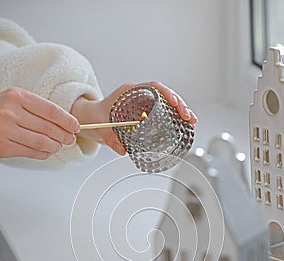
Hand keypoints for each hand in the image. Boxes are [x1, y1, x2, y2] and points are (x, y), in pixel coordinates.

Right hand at [0, 88, 79, 159]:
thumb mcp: (14, 101)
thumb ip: (36, 109)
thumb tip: (64, 122)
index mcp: (16, 96)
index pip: (51, 110)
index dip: (67, 120)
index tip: (75, 126)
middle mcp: (11, 112)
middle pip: (48, 128)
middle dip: (64, 135)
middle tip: (71, 139)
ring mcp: (6, 130)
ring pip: (42, 142)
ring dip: (55, 146)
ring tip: (60, 146)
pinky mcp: (4, 147)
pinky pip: (31, 152)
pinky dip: (43, 153)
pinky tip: (47, 152)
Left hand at [71, 81, 197, 154]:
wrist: (91, 119)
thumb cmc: (96, 118)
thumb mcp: (101, 129)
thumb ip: (110, 139)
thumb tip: (122, 149)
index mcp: (129, 93)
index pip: (153, 87)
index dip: (166, 93)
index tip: (175, 102)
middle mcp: (139, 96)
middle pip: (165, 95)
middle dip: (180, 105)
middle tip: (189, 117)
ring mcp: (144, 104)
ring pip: (167, 104)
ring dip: (181, 112)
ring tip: (192, 122)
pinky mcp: (146, 114)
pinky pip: (163, 113)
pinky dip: (174, 119)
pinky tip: (184, 126)